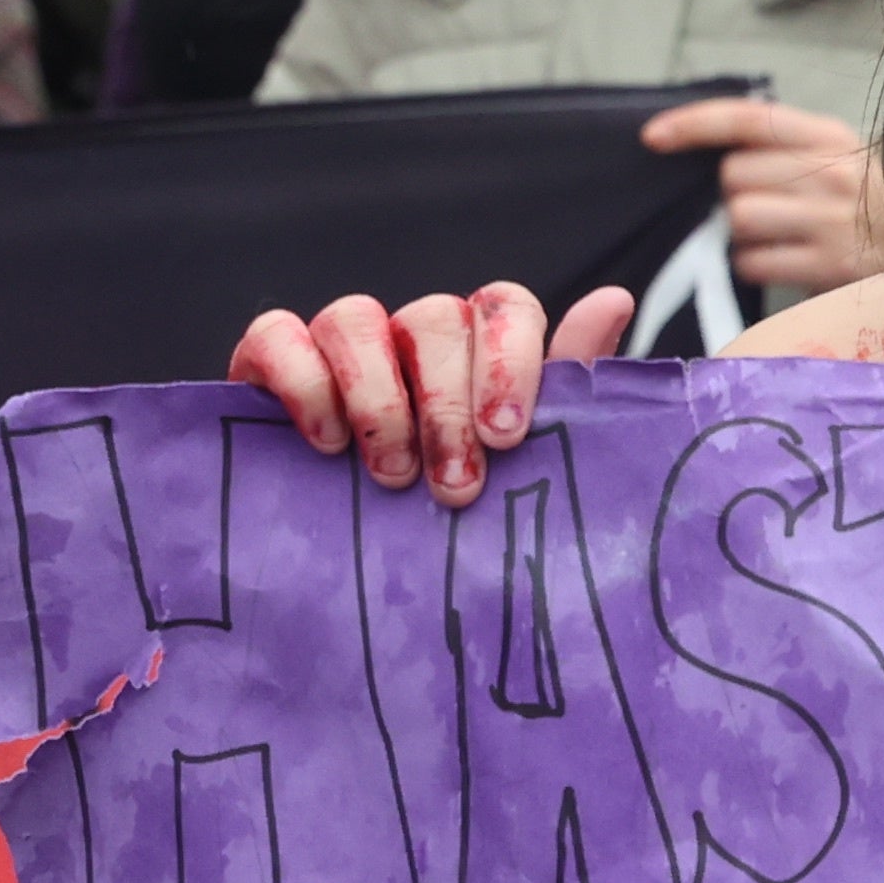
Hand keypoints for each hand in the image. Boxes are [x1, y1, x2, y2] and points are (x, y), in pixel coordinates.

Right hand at [232, 282, 637, 503]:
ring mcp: (338, 344)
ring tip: (391, 474)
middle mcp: (409, 335)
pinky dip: (304, 382)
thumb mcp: (516, 465)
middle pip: (433, 317)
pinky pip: (277, 333)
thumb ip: (565, 389)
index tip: (507, 436)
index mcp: (477, 349)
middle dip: (447, 404)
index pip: (503, 306)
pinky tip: (326, 441)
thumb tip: (614, 299)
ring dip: (379, 399)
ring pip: (355, 318)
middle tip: (454, 483)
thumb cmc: (444, 514)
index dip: (508, 360)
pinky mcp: (269, 362)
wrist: (344, 582)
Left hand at [644, 97, 883, 295]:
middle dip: (734, 192)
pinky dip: (753, 264)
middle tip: (764, 205)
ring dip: (740, 232)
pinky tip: (780, 260)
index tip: (652, 137)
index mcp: (828, 136)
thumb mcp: (827, 160)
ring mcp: (835, 220)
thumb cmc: (850, 206)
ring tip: (772, 235)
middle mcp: (835, 172)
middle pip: (735, 173)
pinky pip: (752, 261)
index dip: (694, 124)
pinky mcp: (830, 266)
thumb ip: (774, 146)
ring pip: (739, 216)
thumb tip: (693, 147)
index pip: (749, 118)